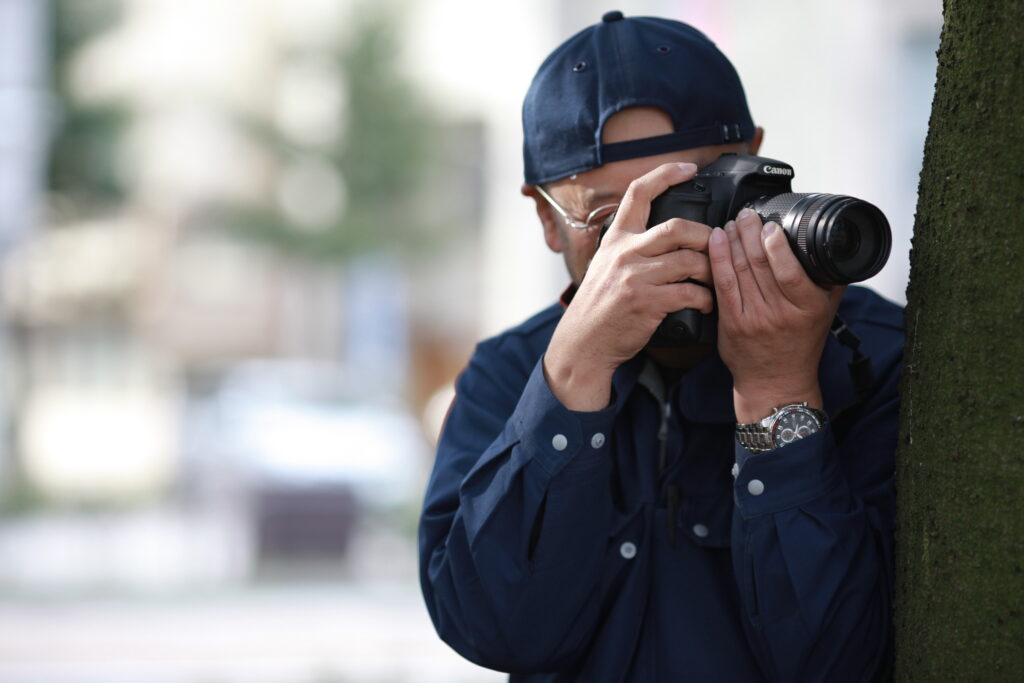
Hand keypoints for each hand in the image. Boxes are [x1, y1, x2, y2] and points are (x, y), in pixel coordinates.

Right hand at [544, 162, 713, 410]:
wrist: (584, 343)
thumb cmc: (599, 306)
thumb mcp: (605, 265)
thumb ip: (630, 247)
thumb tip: (663, 236)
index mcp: (616, 239)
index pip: (638, 193)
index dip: (666, 173)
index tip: (689, 167)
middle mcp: (625, 252)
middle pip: (677, 226)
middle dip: (706, 235)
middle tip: (718, 246)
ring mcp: (635, 277)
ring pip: (689, 261)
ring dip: (712, 270)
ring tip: (717, 279)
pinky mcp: (647, 302)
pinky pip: (690, 293)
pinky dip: (706, 299)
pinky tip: (707, 304)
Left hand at [708, 208, 844, 422]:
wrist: (776, 381)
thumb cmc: (801, 344)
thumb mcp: (826, 311)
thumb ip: (830, 279)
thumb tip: (833, 244)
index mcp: (806, 307)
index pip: (789, 271)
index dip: (776, 244)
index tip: (770, 224)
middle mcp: (779, 313)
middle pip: (760, 264)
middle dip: (750, 232)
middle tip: (746, 214)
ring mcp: (752, 318)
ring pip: (739, 270)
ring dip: (733, 241)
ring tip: (734, 223)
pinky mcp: (731, 322)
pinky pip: (722, 284)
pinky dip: (718, 259)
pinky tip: (717, 241)